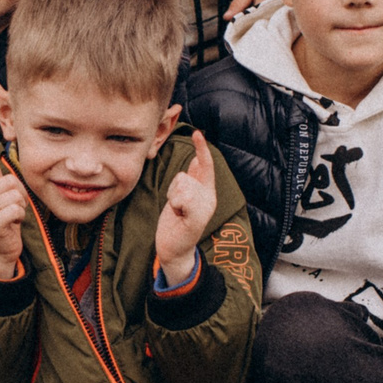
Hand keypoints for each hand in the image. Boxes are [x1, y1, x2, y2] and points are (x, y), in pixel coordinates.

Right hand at [0, 140, 28, 281]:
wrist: (1, 248)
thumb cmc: (5, 219)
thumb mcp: (2, 198)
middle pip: (10, 181)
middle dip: (20, 194)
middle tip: (14, 207)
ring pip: (15, 196)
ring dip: (20, 207)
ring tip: (12, 216)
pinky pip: (15, 210)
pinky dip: (19, 217)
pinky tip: (12, 224)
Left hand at [153, 131, 215, 285]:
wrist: (174, 249)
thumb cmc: (176, 223)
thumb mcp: (182, 197)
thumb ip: (192, 179)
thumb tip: (196, 159)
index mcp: (207, 191)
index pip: (205, 165)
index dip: (201, 148)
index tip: (197, 132)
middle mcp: (209, 197)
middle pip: (185, 176)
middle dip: (174, 189)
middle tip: (177, 208)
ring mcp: (205, 208)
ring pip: (182, 184)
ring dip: (173, 197)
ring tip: (177, 213)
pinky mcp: (198, 217)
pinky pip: (183, 198)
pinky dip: (175, 205)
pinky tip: (178, 216)